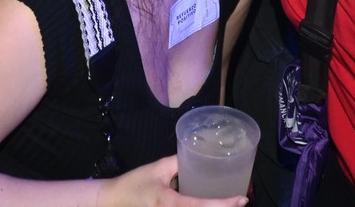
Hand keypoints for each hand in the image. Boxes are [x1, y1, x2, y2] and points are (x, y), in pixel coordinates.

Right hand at [98, 155, 246, 206]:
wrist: (112, 202)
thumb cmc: (134, 184)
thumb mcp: (157, 169)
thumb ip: (178, 162)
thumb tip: (198, 154)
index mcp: (169, 202)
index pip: (201, 206)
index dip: (223, 204)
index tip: (242, 199)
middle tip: (240, 201)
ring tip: (230, 203)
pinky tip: (211, 204)